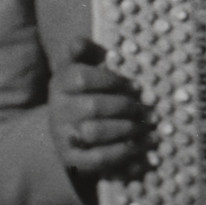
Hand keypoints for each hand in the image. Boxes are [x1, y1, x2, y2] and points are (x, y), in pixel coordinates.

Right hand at [48, 38, 148, 184]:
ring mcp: (64, 137)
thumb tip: (80, 43)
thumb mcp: (79, 66)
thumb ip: (83, 51)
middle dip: (125, 106)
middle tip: (146, 108)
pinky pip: (97, 160)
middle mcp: (58, 110)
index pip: (81, 79)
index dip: (111, 81)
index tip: (135, 85)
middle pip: (92, 107)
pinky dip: (121, 154)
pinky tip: (140, 147)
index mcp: (60, 83)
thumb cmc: (82, 90)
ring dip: (127, 129)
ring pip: (95, 133)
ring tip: (147, 127)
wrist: (65, 128)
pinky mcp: (72, 161)